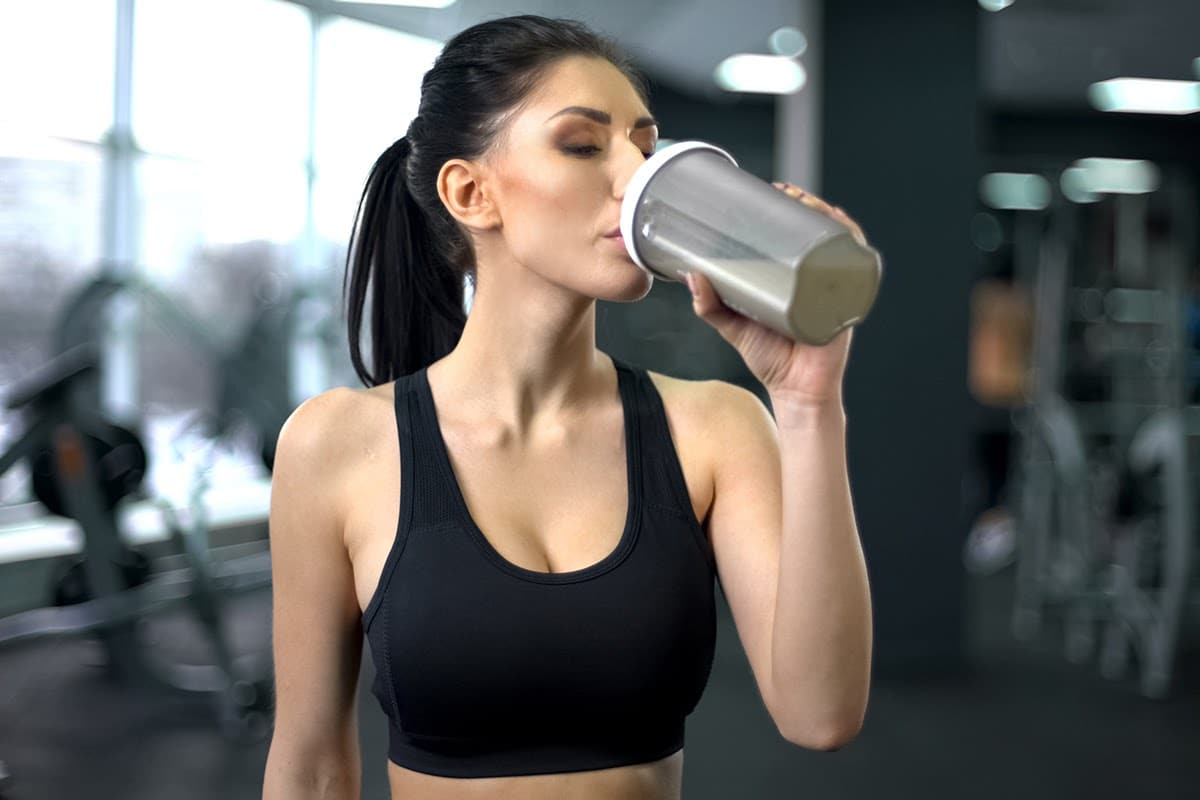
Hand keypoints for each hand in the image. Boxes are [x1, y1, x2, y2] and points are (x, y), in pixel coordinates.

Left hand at [684, 181, 860, 405]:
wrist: (796, 392)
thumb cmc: (769, 359)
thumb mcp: (734, 326)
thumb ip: (710, 305)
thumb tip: (691, 275)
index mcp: (794, 277)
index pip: (798, 234)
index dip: (791, 208)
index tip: (773, 189)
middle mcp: (817, 278)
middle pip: (821, 231)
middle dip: (810, 204)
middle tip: (787, 191)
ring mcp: (834, 289)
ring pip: (840, 242)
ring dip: (829, 217)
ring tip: (809, 204)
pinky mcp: (846, 304)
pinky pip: (858, 270)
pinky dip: (852, 246)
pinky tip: (842, 230)